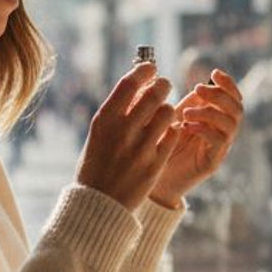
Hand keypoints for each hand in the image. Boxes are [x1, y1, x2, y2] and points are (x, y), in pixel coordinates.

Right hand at [76, 61, 179, 210]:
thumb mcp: (99, 133)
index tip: (151, 68)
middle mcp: (122, 131)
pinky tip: (166, 132)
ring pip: (168, 112)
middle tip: (163, 86)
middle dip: (162, 85)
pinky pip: (173, 135)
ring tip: (164, 114)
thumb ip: (118, 110)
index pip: (130, 83)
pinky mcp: (155, 163)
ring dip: (168, 109)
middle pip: (154, 93)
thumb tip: (140, 83)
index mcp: (105, 120)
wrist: (100, 202)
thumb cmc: (98, 163)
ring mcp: (140, 147)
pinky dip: (172, 130)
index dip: (144, 70)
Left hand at [150, 69, 243, 207]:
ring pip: (231, 124)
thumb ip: (189, 104)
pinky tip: (187, 127)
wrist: (155, 177)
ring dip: (210, 112)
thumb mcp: (175, 118)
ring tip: (186, 113)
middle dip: (219, 95)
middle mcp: (223, 133)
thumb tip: (199, 87)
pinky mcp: (212, 162)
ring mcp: (220, 148)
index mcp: (217, 119)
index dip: (228, 84)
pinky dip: (205, 130)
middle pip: (237, 109)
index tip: (214, 73)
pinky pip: (219, 142)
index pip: (234, 98)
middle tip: (197, 89)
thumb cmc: (165, 145)